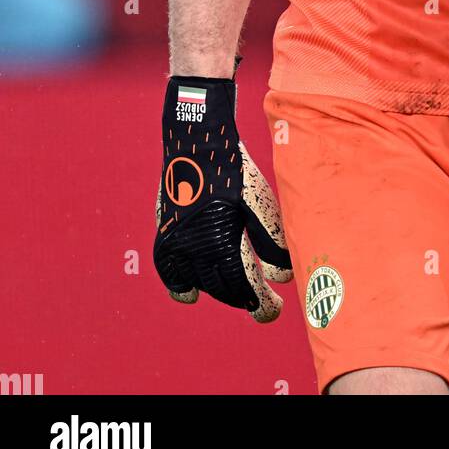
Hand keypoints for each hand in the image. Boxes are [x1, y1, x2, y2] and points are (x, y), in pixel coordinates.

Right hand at [154, 75, 292, 321]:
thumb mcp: (259, 202)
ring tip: (238, 291)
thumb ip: (271, 241)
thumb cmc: (235, 168)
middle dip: (245, 299)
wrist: (197, 138)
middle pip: (223, 288)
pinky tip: (194, 293)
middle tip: (263, 305)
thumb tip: (283, 276)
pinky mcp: (165, 233)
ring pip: (200, 282)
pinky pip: (170, 272)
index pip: (244, 287)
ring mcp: (176, 242)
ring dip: (221, 290)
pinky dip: (182, 285)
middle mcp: (195, 247)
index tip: (273, 310)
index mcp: (222, 240)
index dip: (260, 303)